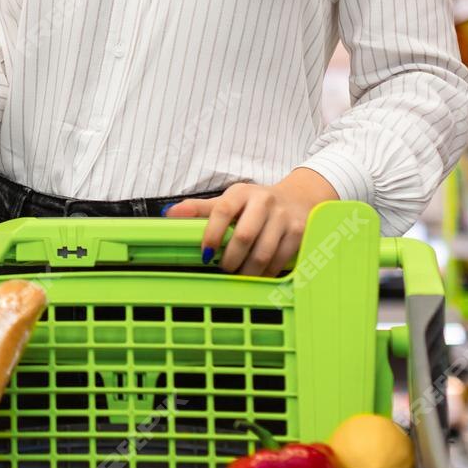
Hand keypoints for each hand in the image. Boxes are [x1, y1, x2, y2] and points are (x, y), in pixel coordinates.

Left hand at [166, 170, 339, 275]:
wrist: (298, 198)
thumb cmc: (255, 204)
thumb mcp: (229, 201)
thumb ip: (199, 208)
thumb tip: (168, 214)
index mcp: (242, 192)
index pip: (222, 210)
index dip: (211, 234)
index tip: (204, 253)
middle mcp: (264, 201)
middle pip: (244, 236)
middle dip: (230, 258)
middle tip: (223, 268)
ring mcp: (284, 217)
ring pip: (263, 252)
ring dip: (247, 270)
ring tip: (238, 274)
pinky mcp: (299, 232)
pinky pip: (280, 259)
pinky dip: (266, 272)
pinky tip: (257, 275)